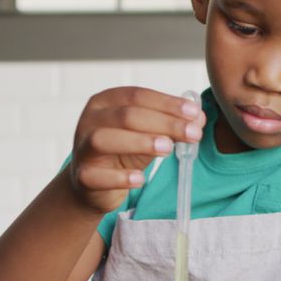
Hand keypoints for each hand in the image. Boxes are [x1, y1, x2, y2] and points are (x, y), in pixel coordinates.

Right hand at [70, 87, 205, 212]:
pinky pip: (96, 176)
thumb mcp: (147, 133)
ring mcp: (82, 148)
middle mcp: (90, 120)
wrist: (94, 185)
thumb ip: (169, 123)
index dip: (167, 103)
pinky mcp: (82, 176)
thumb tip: (198, 118)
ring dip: (139, 142)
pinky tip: (140, 180)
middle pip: (126, 116)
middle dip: (163, 123)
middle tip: (192, 133)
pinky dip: (119, 178)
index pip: (137, 96)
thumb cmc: (123, 151)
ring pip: (104, 139)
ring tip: (168, 148)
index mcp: (106, 102)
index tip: (194, 114)